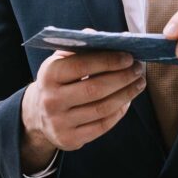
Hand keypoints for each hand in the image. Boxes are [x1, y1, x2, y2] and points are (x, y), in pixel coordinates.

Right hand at [20, 39, 145, 172]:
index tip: (129, 57)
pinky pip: (103, 126)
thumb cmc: (59, 80)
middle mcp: (51, 99)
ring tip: (139, 83)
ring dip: (127, 95)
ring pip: (102, 109)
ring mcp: (60, 122)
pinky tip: (128, 100)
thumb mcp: (61, 60)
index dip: (109, 61)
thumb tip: (110, 38)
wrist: (38, 114)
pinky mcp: (70, 139)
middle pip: (95, 89)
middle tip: (139, 70)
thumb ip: (82, 47)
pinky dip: (119, 112)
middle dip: (122, 78)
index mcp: (49, 74)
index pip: (82, 65)